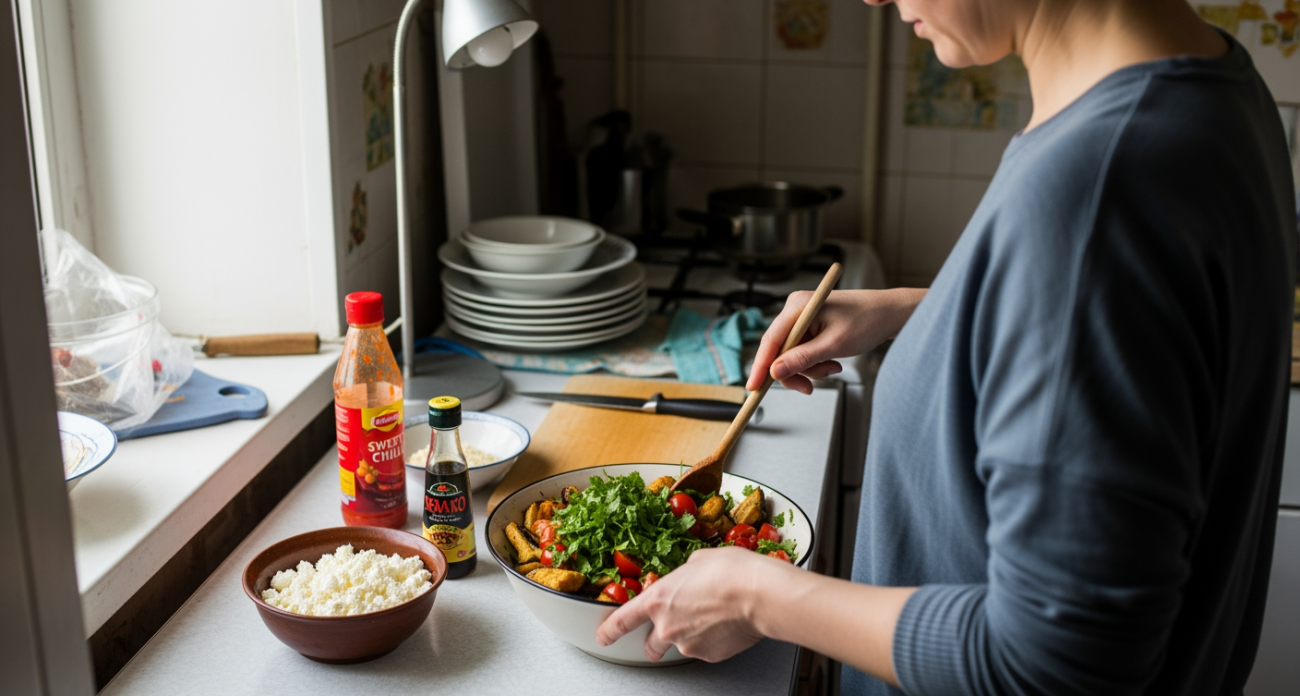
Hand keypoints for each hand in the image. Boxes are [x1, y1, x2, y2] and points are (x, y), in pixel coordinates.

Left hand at [596, 546, 786, 661]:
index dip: (609, 631)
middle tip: (664, 637)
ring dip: (687, 637)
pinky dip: (710, 642)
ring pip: (679, 647)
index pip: (623, 620)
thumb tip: (689, 577)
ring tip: (709, 621)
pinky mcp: (709, 656)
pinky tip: (723, 625)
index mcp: (657, 599)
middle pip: (650, 645)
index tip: (603, 637)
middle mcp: (667, 625)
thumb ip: (684, 574)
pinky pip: (704, 650)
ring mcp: (687, 643)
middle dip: (653, 644)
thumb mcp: (698, 560)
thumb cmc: (731, 571)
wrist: (759, 593)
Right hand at [747, 288, 925, 393]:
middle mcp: (796, 311)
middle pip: (779, 351)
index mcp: (797, 307)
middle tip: (808, 388)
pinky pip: (803, 353)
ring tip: (832, 368)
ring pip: (791, 356)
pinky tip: (832, 362)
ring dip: (810, 369)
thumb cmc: (868, 320)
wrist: (890, 314)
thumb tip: (776, 372)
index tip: (753, 388)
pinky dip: (816, 364)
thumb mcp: (833, 345)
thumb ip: (803, 359)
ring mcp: (803, 320)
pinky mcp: (811, 328)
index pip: (770, 340)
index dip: (761, 367)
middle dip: (795, 372)